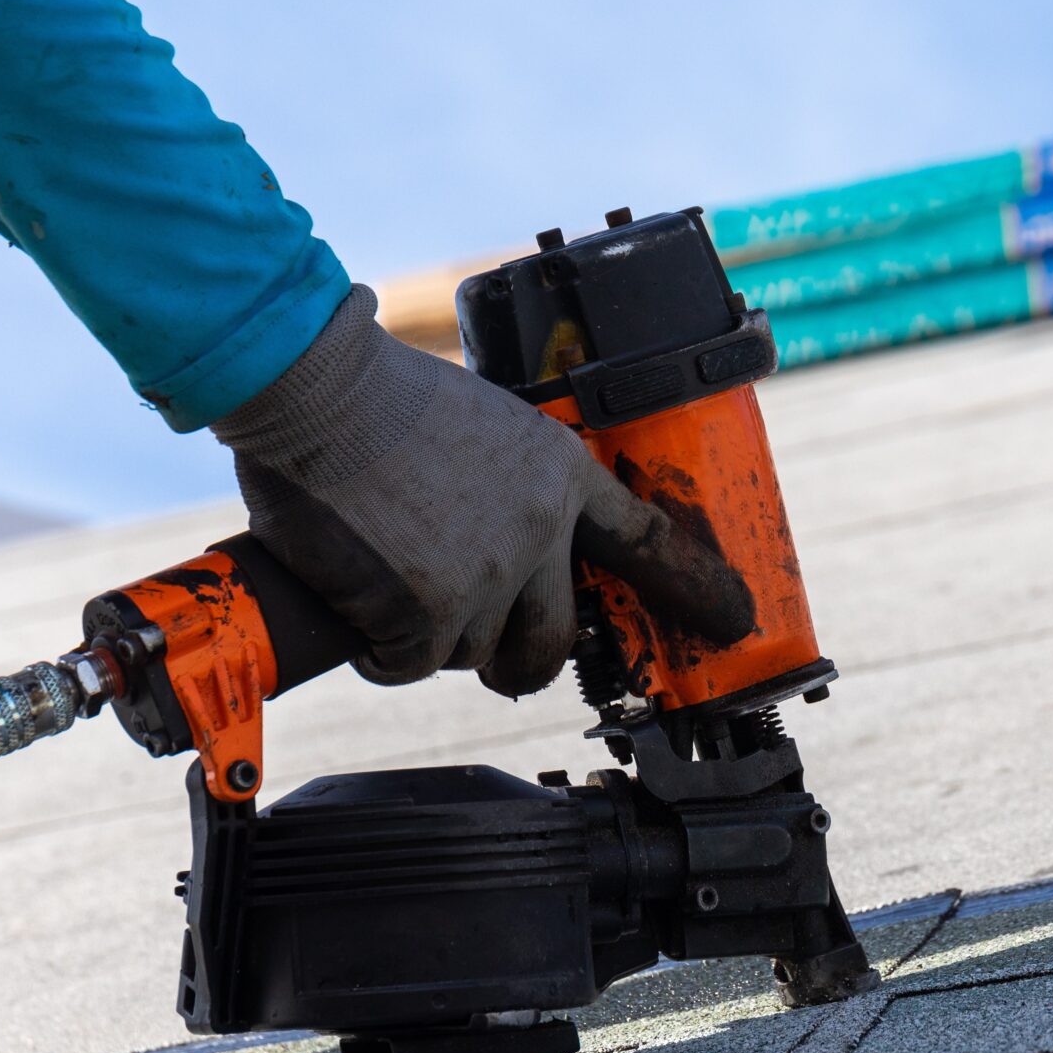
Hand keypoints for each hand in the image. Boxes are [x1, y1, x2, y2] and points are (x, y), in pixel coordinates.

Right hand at [213, 286, 750, 695]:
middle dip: (521, 662)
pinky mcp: (429, 611)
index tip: (732, 616)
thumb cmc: (372, 394)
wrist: (320, 388)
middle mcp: (538, 532)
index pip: (641, 538)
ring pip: (469, 652)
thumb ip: (498, 484)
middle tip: (490, 660)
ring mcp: (488, 575)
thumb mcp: (474, 421)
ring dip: (425, 638)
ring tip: (383, 582)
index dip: (690, 585)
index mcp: (558, 474)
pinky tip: (358, 606)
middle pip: (553, 640)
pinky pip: (409, 665)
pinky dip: (380, 651)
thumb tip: (476, 535)